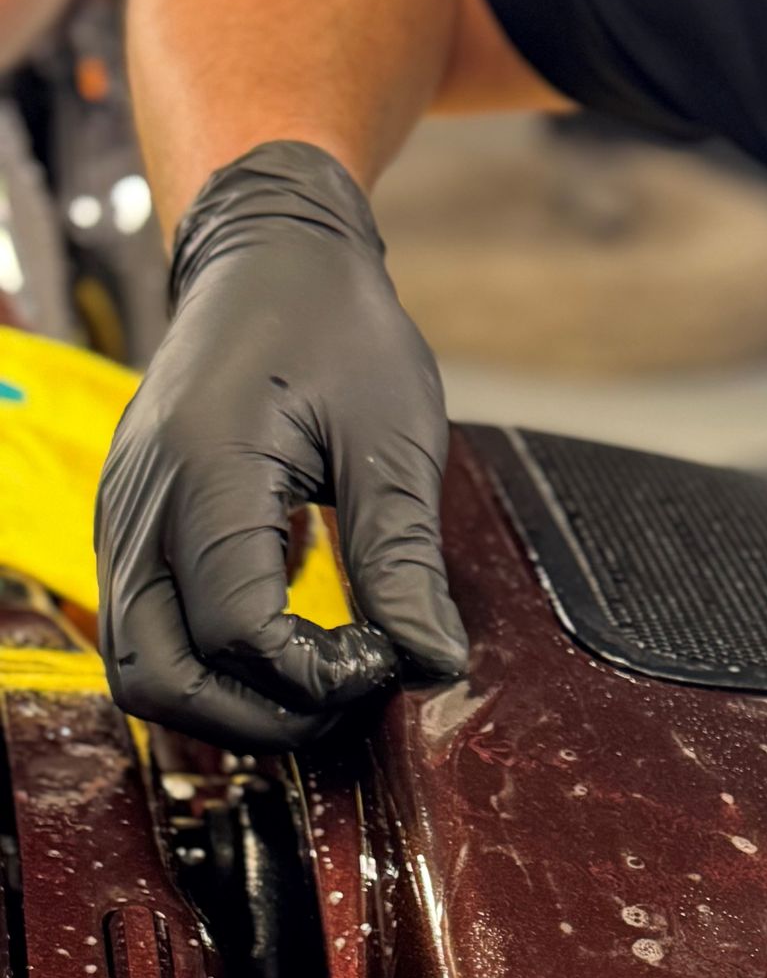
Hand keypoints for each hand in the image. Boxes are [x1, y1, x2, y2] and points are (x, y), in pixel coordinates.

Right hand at [96, 140, 465, 747]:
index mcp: (206, 467)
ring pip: (142, 672)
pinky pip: (148, 636)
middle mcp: (142, 503)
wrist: (267, 259)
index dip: (318, 675)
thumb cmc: (334, 328)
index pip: (237, 632)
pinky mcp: (131, 532)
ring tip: (321, 680)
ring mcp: (124, 520)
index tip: (387, 653)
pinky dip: (213, 670)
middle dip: (262, 718)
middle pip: (161, 679)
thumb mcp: (395, 436)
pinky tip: (291, 646)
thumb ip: (403, 556)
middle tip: (349, 693)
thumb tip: (432, 663)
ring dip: (231, 706)